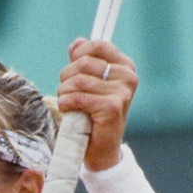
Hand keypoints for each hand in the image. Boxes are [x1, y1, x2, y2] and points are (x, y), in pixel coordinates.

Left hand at [57, 38, 137, 171]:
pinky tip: (68, 110)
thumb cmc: (94, 115)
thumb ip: (84, 62)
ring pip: (78, 80)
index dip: (77, 55)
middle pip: (83, 63)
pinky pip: (78, 97)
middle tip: (67, 93)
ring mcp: (122, 92)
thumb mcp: (90, 84)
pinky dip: (66, 104)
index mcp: (125, 67)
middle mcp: (128, 77)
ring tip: (67, 103)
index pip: (97, 46)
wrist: (101, 150)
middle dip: (66, 78)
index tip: (72, 72)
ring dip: (64, 93)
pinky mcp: (111, 107)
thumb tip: (76, 43)